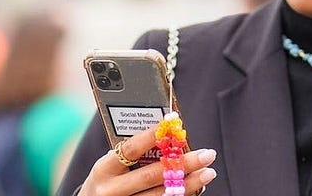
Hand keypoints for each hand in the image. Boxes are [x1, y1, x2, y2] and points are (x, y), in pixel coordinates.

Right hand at [79, 123, 217, 195]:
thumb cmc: (106, 181)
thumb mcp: (110, 165)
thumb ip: (131, 154)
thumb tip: (167, 135)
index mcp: (103, 169)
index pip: (131, 149)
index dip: (152, 136)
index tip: (174, 123)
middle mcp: (112, 190)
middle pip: (152, 175)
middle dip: (183, 163)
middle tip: (207, 154)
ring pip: (161, 195)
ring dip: (188, 183)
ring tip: (208, 172)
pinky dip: (179, 195)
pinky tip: (194, 187)